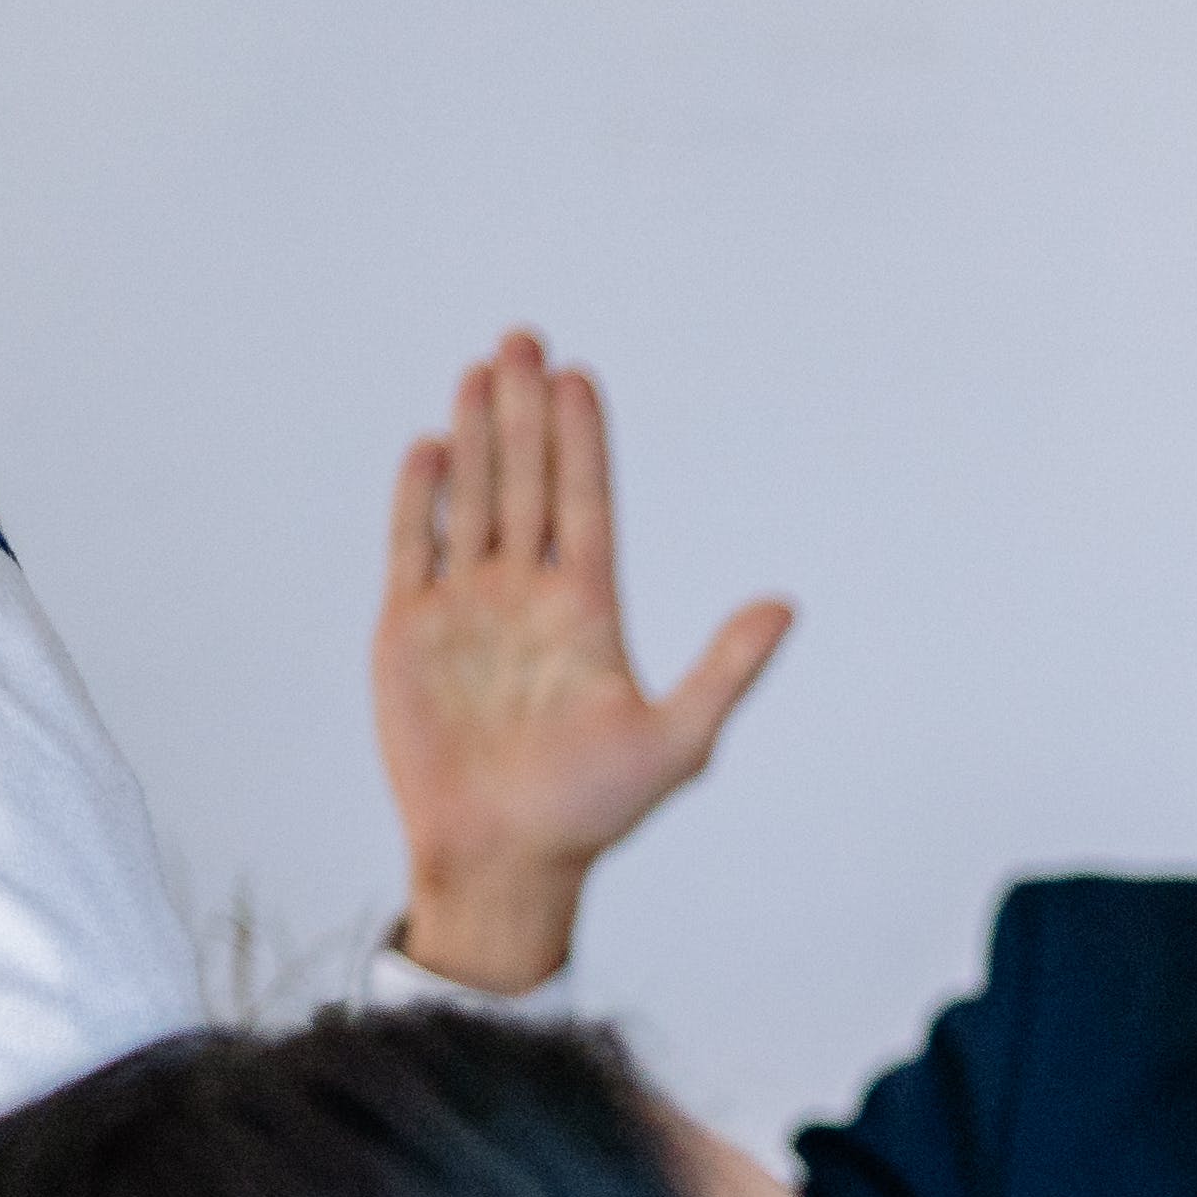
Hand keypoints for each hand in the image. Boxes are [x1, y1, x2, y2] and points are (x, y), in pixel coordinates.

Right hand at [374, 328, 791, 993]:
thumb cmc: (593, 811)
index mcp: (589, 613)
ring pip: (474, 500)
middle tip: (525, 339)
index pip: (587, 505)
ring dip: (477, 437)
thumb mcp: (678, 740)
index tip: (581, 379)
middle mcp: (527, 597)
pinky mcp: (409, 629)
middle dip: (525, 412)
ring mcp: (467, 608)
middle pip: (527, 483)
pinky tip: (432, 448)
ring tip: (482, 369)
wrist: (504, 857)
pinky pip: (413, 547)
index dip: (583, 443)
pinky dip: (420, 499)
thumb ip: (728, 669)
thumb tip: (788, 606)